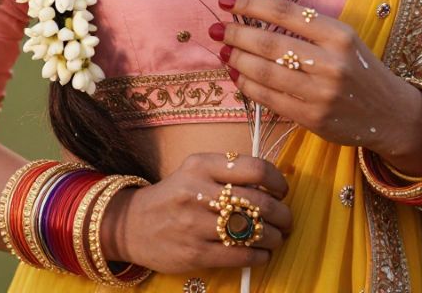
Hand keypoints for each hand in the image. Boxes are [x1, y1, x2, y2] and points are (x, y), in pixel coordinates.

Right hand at [103, 152, 291, 273]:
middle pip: (257, 202)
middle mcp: (198, 191)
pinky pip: (239, 256)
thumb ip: (229, 171)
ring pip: (251, 231)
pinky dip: (259, 256)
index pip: (254, 168)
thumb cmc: (175, 195)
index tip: (282, 190)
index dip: (277, 180)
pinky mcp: (194, 253)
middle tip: (287, 219)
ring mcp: (195, 224)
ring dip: (273, 237)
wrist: (134, 224)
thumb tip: (271, 184)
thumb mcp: (196, 171)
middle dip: (282, 214)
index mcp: (202, 165)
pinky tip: (262, 254)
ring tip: (277, 237)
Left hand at [210, 0, 421, 174]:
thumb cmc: (359, 69)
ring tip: (223, 52)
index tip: (226, 1)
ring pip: (265, 72)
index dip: (251, 4)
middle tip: (217, 29)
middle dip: (236, 34)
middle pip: (270, 43)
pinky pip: (270, 99)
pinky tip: (237, 77)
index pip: (284, 12)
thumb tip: (254, 17)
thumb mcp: (342, 39)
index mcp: (338, 34)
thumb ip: (306, 29)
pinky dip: (248, 86)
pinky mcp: (314, 119)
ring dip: (237, 61)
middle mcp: (331, 62)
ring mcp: (322, 93)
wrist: (390, 113)